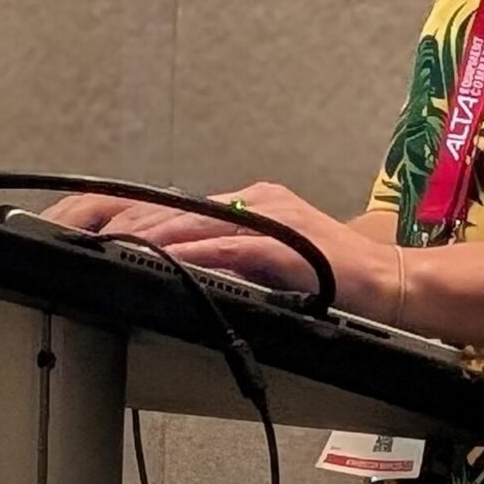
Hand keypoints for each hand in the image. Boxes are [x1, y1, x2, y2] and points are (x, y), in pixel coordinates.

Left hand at [55, 180, 404, 320]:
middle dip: (140, 224)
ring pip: (202, 224)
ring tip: (119, 245)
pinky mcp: (284, 242)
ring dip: (157, 237)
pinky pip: (230, 246)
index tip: (109, 229)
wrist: (386, 282)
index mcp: (258, 203)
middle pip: (187, 210)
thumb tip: (192, 269)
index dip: (148, 219)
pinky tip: (170, 259)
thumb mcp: (275, 263)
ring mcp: (274, 217)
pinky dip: (196, 253)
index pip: (191, 209)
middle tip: (97, 235)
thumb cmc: (336, 279)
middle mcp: (262, 201)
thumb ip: (238, 258)